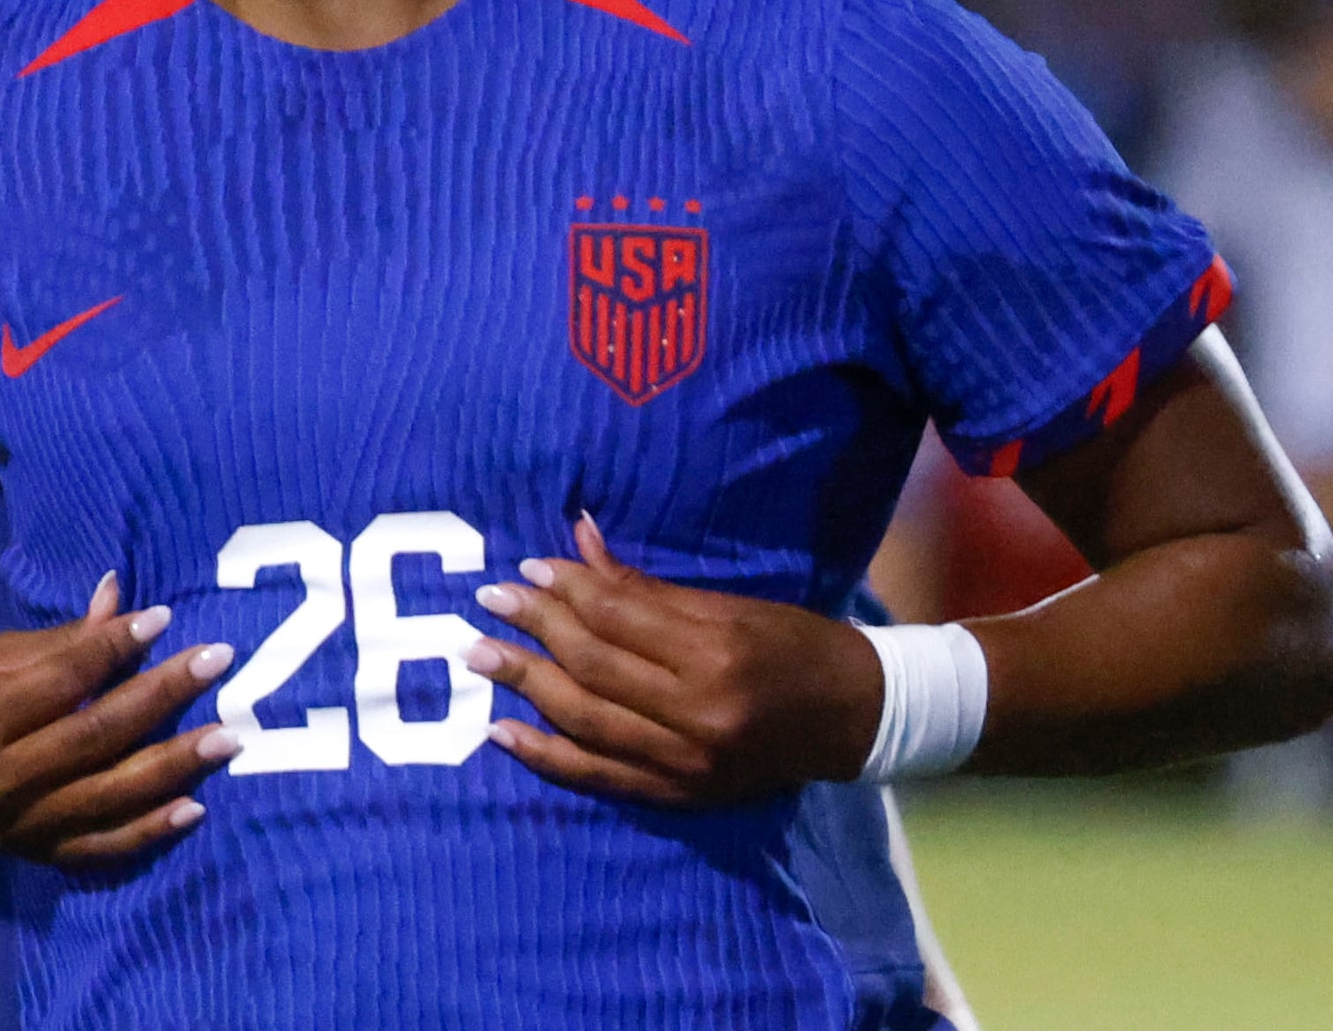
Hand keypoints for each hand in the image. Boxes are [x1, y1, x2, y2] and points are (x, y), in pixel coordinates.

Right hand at [0, 574, 241, 863]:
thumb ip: (62, 639)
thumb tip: (121, 595)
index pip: (62, 680)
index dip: (115, 647)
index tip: (165, 618)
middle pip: (94, 736)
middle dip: (161, 696)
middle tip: (217, 661)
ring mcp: (15, 824)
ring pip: (107, 796)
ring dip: (174, 766)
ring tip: (227, 737)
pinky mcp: (30, 852)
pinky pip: (99, 847)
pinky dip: (148, 831)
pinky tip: (193, 807)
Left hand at [464, 516, 883, 805]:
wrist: (853, 718)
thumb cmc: (794, 644)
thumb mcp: (730, 605)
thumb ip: (646, 584)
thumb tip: (576, 537)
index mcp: (716, 652)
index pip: (619, 616)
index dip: (567, 588)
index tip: (527, 567)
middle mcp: (698, 713)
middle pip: (593, 666)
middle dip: (533, 629)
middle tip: (488, 602)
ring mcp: (687, 762)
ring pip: (585, 720)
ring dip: (524, 685)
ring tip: (479, 656)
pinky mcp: (680, 794)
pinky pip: (596, 776)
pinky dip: (545, 756)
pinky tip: (502, 731)